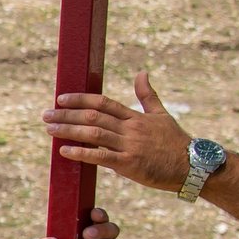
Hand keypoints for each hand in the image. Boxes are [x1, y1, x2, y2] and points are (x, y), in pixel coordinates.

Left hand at [44, 72, 192, 191]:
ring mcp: (130, 146)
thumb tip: (142, 72)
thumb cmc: (176, 141)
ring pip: (94, 134)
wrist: (192, 166)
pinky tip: (64, 150)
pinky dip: (81, 153)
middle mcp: (130, 128)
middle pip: (93, 116)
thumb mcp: (162, 114)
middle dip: (67, 114)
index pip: (103, 102)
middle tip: (46, 114)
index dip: (80, 99)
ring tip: (50, 129)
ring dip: (69, 130)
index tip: (61, 98)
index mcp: (135, 117)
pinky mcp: (130, 164)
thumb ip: (147, 95)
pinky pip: (101, 157)